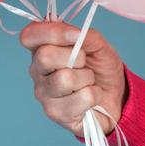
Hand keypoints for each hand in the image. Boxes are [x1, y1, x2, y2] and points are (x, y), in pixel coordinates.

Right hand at [19, 20, 125, 137]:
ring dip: (87, 78)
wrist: (115, 97)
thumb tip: (74, 34)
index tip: (76, 35)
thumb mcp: (99, 46)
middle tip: (85, 64)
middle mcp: (37, 71)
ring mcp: (43, 93)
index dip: (52, 32)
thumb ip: (85, 35)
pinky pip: (82, 97)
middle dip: (75, 57)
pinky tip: (91, 98)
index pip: (29, 36)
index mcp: (42, 49)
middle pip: (44, 56)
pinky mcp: (55, 113)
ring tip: (89, 82)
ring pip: (65, 79)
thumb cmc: (101, 70)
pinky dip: (95, 95)